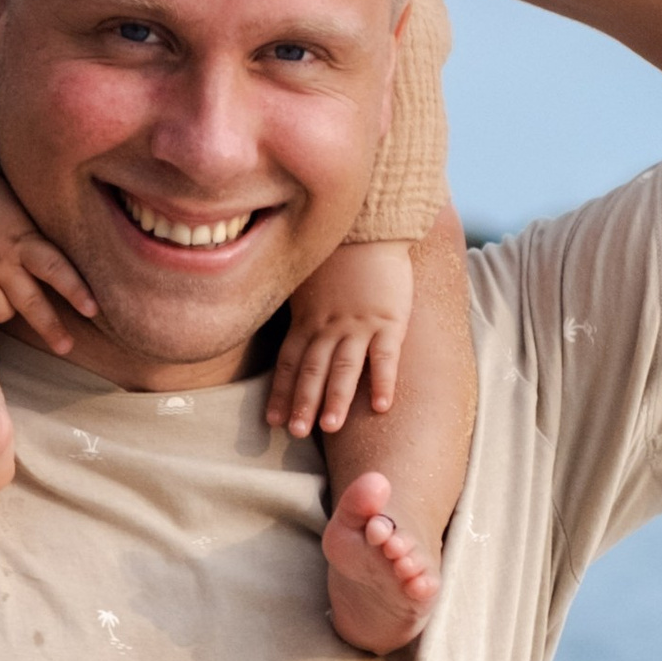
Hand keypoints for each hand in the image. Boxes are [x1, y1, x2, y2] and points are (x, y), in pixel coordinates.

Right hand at [0, 162, 98, 356]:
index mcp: (22, 237)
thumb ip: (39, 242)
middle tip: (65, 347)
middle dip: (51, 328)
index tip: (92, 310)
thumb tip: (78, 270)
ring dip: (4, 308)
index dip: (75, 290)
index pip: (55, 267)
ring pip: (1, 314)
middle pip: (31, 303)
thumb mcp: (21, 211)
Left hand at [270, 238, 417, 440]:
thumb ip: (299, 312)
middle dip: (303, 403)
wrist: (371, 227)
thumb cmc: (338, 256)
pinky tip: (382, 407)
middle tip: (295, 433)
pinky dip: (383, 382)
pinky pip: (385, 357)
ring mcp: (359, 325)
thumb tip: (285, 331)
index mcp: (307, 319)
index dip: (280, 392)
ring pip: (344, 368)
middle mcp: (329, 326)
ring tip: (329, 428)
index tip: (272, 420)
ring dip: (336, 399)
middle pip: (312, 370)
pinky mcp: (389, 321)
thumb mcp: (307, 283)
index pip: (288, 361)